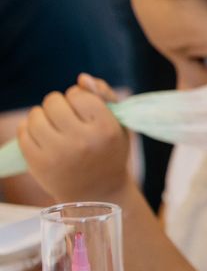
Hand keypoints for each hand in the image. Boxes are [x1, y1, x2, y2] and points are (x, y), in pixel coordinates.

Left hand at [15, 75, 129, 202]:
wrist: (96, 192)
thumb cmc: (109, 151)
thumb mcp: (119, 124)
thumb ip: (104, 96)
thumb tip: (82, 78)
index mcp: (105, 129)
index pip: (79, 94)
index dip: (79, 98)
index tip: (84, 110)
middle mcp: (82, 141)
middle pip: (54, 101)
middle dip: (58, 104)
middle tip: (66, 117)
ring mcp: (57, 154)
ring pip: (35, 115)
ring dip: (42, 115)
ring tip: (52, 125)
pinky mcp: (38, 164)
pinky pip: (23, 132)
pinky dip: (29, 129)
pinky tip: (41, 135)